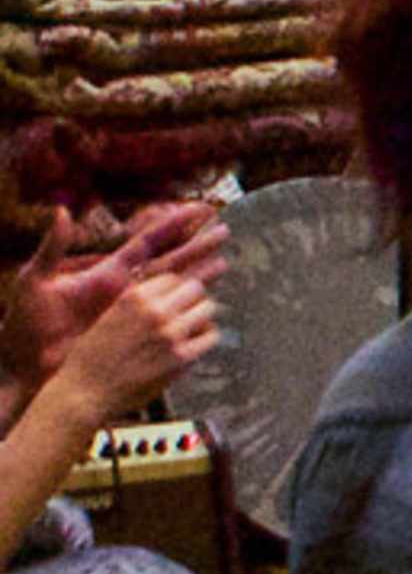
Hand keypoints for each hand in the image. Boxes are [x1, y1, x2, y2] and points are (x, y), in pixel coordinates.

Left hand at [2, 198, 230, 391]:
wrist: (23, 364)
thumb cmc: (25, 324)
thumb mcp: (34, 281)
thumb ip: (52, 247)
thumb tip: (61, 211)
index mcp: (105, 271)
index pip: (148, 241)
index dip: (174, 224)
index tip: (199, 210)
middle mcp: (123, 288)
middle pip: (169, 261)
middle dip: (197, 245)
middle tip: (226, 231)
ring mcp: (130, 312)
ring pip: (174, 288)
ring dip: (199, 275)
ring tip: (226, 264)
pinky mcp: (131, 334)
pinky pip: (166, 319)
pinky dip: (186, 310)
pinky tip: (204, 307)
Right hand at [40, 268, 218, 436]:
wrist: (84, 392)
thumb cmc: (91, 357)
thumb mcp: (108, 316)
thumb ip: (135, 304)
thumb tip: (163, 293)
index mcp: (134, 297)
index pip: (172, 278)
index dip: (173, 290)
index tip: (170, 302)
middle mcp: (154, 310)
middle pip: (195, 288)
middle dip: (191, 299)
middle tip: (186, 313)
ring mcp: (170, 333)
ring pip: (207, 308)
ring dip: (201, 317)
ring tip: (190, 328)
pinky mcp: (181, 356)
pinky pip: (210, 335)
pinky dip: (205, 337)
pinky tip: (193, 345)